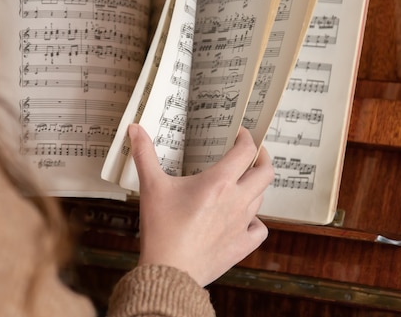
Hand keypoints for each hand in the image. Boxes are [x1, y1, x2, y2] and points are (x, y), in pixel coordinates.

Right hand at [129, 124, 273, 286]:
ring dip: (255, 187)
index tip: (240, 134)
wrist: (169, 271)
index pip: (245, 151)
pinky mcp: (242, 245)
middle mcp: (237, 200)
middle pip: (266, 172)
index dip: (247, 138)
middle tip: (252, 154)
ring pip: (261, 198)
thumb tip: (135, 129)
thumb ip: (145, 155)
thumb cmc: (161, 229)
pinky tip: (244, 218)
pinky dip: (257, 221)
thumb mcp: (151, 186)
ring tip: (241, 183)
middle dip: (262, 158)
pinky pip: (260, 229)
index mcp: (219, 182)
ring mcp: (242, 224)